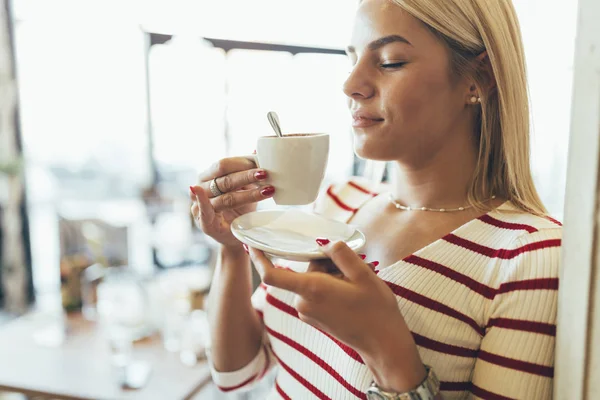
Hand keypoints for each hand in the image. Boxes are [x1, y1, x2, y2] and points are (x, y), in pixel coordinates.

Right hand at [190, 156, 274, 249]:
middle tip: (265, 174)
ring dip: (249, 194)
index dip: (242, 163)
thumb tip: (257, 151)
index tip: (261, 162)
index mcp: (208, 175)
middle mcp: (201, 188)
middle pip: (225, 180)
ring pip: (227, 197)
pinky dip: (205, 203)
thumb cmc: (239, 207)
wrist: (235, 234)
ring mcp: (200, 205)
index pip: (223, 165)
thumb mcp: (244, 186)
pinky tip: (206, 196)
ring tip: (267, 190)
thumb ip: (246, 170)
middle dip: (248, 176)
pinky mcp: (204, 223)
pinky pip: (205, 212)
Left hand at [248, 239, 426, 391]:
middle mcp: (304, 303)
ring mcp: (308, 313)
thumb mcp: (364, 274)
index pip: (272, 275)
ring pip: (312, 280)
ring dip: (331, 275)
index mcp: (312, 290)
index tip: (252, 244)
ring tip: (355, 284)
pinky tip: (351, 292)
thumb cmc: (375, 310)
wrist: (383, 344)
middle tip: (352, 269)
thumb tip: (323, 242)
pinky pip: (315, 292)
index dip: (259, 258)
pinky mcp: (314, 318)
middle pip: (303, 270)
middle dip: (324, 263)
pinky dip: (330, 286)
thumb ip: (340, 253)